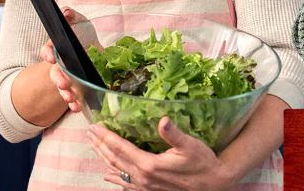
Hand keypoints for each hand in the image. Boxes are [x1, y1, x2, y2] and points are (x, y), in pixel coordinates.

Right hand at [42, 7, 84, 112]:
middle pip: (54, 72)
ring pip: (61, 87)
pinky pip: (72, 97)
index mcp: (59, 49)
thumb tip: (67, 11)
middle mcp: (60, 64)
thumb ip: (73, 18)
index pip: (48, 50)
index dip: (48, 53)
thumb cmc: (83, 38)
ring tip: (71, 98)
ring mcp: (66, 78)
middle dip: (58, 78)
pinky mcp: (75, 88)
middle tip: (64, 83)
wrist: (91, 54)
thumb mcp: (80, 25)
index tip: (51, 58)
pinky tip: (78, 107)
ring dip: (65, 93)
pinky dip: (75, 103)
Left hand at [87, 117, 238, 190]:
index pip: (121, 148)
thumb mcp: (191, 146)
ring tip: (95, 147)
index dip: (107, 136)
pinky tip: (107, 176)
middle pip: (114, 159)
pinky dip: (114, 178)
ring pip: (116, 171)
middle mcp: (142, 177)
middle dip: (100, 145)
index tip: (96, 126)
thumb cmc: (203, 164)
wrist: (213, 186)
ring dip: (104, 158)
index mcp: (149, 165)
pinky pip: (125, 184)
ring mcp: (144, 187)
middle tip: (90, 132)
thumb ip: (174, 134)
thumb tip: (163, 120)